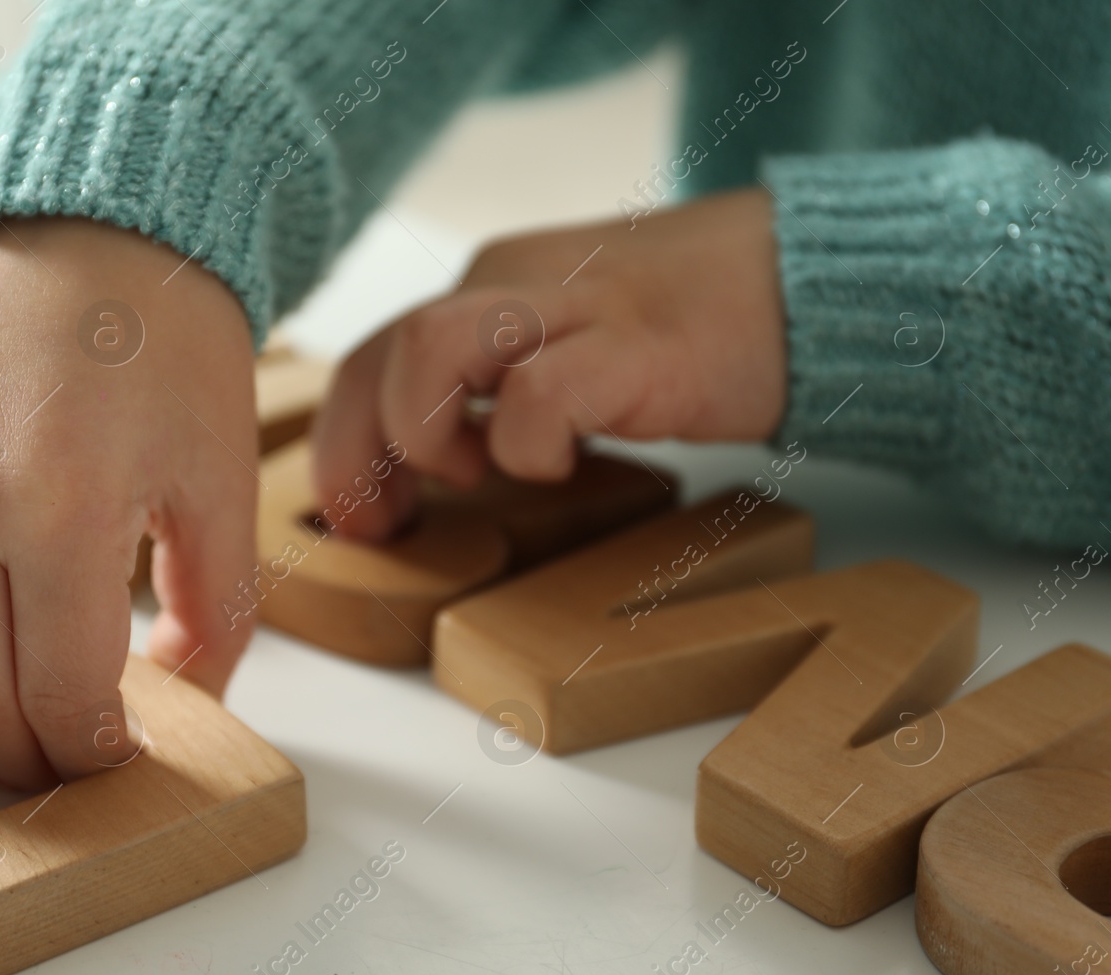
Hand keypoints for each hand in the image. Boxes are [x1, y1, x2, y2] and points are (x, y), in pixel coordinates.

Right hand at [0, 218, 258, 788]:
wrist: (88, 225)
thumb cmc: (166, 350)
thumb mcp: (221, 480)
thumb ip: (214, 610)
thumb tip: (182, 707)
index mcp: (68, 507)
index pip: (59, 692)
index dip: (87, 750)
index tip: (108, 758)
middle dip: (17, 754)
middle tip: (51, 765)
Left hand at [312, 188, 786, 538]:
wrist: (801, 280)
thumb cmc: (682, 331)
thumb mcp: (566, 345)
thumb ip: (496, 383)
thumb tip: (429, 467)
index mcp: (491, 286)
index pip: (372, 352)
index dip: (343, 440)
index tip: (359, 516)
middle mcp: (512, 284)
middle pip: (382, 351)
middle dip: (359, 451)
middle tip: (388, 523)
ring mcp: (571, 309)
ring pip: (432, 346)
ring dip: (425, 430)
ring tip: (474, 473)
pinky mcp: (633, 347)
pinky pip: (538, 393)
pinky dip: (528, 445)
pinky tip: (563, 465)